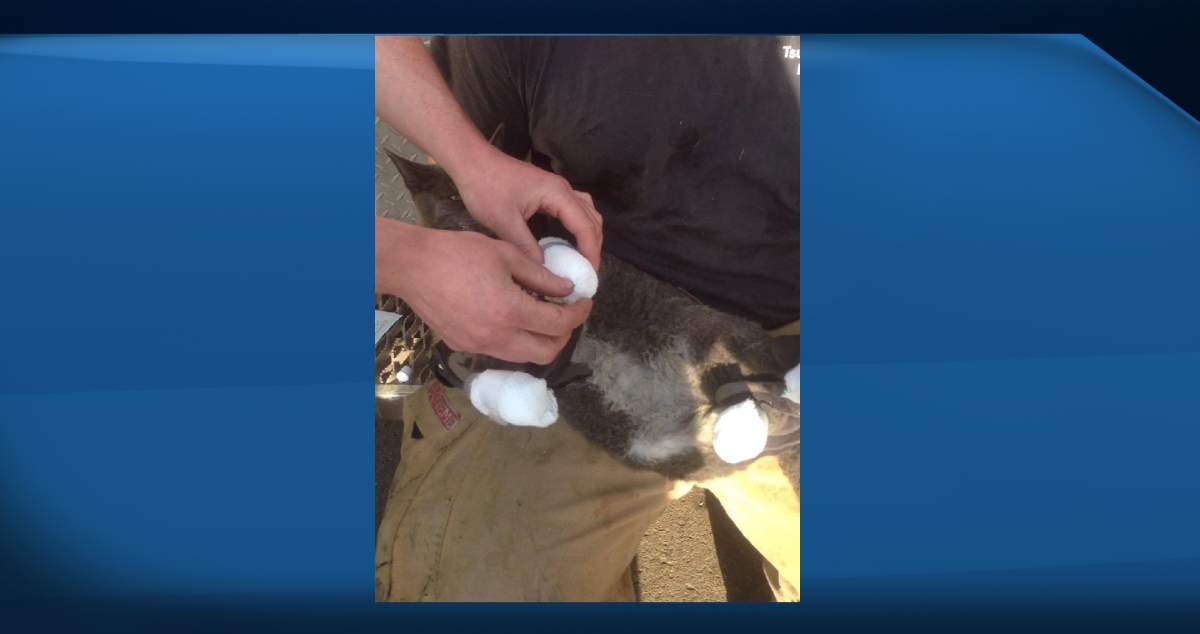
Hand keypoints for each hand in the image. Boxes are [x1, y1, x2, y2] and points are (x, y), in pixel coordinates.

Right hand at [379, 220, 592, 363]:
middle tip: (566, 313)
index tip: (584, 302)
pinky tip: (512, 317)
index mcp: (511, 311)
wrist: (413, 266)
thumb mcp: (506, 255)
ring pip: (523, 356)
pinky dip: (515, 339)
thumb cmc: (459, 252)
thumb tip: (567, 289)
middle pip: (546, 352)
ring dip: (539, 340)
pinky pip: (500, 351)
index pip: (559, 324)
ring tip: (541, 314)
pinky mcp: (463, 346)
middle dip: (564, 335)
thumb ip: (541, 276)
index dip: (578, 314)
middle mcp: (497, 337)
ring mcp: (478, 346)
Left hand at [450, 146, 603, 270]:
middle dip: (594, 245)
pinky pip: (574, 208)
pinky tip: (569, 241)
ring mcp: (557, 187)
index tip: (589, 274)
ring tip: (582, 258)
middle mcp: (563, 189)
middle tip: (587, 271)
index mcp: (557, 194)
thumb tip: (543, 272)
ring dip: (588, 234)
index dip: (591, 251)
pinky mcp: (548, 189)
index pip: (585, 226)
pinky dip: (579, 225)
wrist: (472, 161)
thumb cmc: (486, 187)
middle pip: (592, 218)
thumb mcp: (503, 221)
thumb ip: (526, 247)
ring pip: (586, 212)